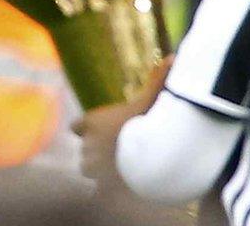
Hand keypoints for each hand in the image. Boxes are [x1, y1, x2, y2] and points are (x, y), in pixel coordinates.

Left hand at [73, 56, 170, 188]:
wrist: (153, 157)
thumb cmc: (150, 123)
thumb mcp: (151, 99)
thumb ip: (157, 80)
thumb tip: (172, 56)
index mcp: (92, 122)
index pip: (76, 127)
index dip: (87, 130)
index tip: (99, 131)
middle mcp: (87, 145)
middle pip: (85, 150)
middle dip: (98, 152)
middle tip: (120, 152)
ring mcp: (93, 168)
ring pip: (89, 170)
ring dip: (100, 171)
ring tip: (121, 169)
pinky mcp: (101, 187)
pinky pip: (96, 192)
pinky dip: (105, 192)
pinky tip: (119, 190)